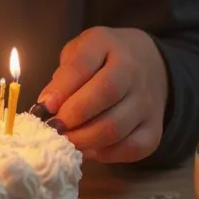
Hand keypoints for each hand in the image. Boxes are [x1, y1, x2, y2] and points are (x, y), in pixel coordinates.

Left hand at [37, 27, 168, 162]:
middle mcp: (133, 70)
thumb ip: (63, 76)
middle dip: (72, 116)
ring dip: (84, 139)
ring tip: (66, 140)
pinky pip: (132, 148)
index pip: (82, 65)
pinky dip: (106, 154)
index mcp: (106, 44)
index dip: (61, 89)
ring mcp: (147, 101)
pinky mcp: (155, 128)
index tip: (43, 107)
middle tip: (53, 128)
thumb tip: (46, 107)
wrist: (148, 64)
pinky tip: (89, 148)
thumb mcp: (78, 53)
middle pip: (105, 95)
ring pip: (116, 127)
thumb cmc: (101, 60)